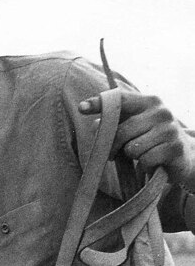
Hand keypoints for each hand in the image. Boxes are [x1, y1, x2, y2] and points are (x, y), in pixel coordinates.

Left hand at [80, 90, 194, 188]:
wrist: (184, 155)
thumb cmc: (152, 139)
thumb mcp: (135, 128)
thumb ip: (116, 123)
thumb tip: (95, 124)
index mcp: (149, 101)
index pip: (121, 99)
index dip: (100, 103)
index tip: (81, 108)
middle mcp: (161, 111)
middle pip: (121, 131)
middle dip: (113, 147)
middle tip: (112, 154)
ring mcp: (169, 129)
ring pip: (132, 148)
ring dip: (132, 156)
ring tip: (141, 154)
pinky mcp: (174, 148)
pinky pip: (144, 160)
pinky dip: (144, 166)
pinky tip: (151, 162)